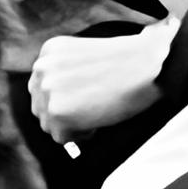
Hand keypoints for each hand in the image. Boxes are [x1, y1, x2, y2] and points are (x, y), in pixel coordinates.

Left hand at [28, 17, 175, 143]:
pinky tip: (98, 118)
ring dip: (72, 124)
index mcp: (49, 50)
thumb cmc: (125, 60)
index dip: (62, 95)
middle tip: (91, 105)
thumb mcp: (84, 55)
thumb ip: (63, 71)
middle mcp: (42, 68)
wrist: (146, 64)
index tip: (82, 95)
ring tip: (97, 109)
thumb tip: (54, 99)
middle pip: (40, 106)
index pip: (41, 86)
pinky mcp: (57, 113)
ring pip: (49, 124)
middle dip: (63, 111)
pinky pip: (62, 138)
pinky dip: (80, 135)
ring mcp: (47, 90)